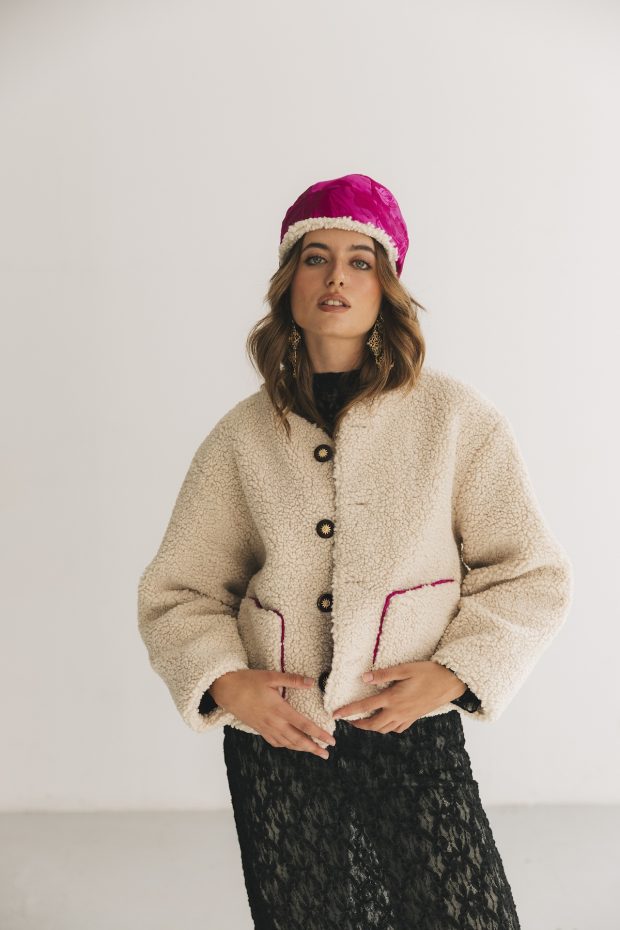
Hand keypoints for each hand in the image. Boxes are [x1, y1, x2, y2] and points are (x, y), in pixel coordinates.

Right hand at [209, 669, 335, 758]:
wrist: (226, 690)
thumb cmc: (248, 681)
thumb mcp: (271, 676)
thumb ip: (292, 680)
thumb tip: (311, 682)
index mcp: (279, 709)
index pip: (304, 725)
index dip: (319, 734)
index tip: (331, 740)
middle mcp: (273, 722)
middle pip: (297, 740)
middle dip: (313, 748)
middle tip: (326, 754)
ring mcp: (265, 727)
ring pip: (286, 743)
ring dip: (301, 748)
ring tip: (313, 751)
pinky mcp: (258, 729)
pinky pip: (274, 742)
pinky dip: (285, 746)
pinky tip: (290, 745)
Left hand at [331, 661, 466, 733]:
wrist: (451, 683)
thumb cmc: (428, 672)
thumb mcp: (405, 669)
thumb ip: (383, 674)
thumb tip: (364, 678)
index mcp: (393, 698)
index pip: (365, 708)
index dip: (348, 711)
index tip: (335, 714)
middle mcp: (398, 712)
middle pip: (373, 725)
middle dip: (358, 724)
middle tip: (349, 719)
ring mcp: (407, 717)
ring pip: (384, 729)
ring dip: (371, 727)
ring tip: (363, 720)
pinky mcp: (414, 718)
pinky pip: (397, 729)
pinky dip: (388, 728)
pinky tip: (386, 721)